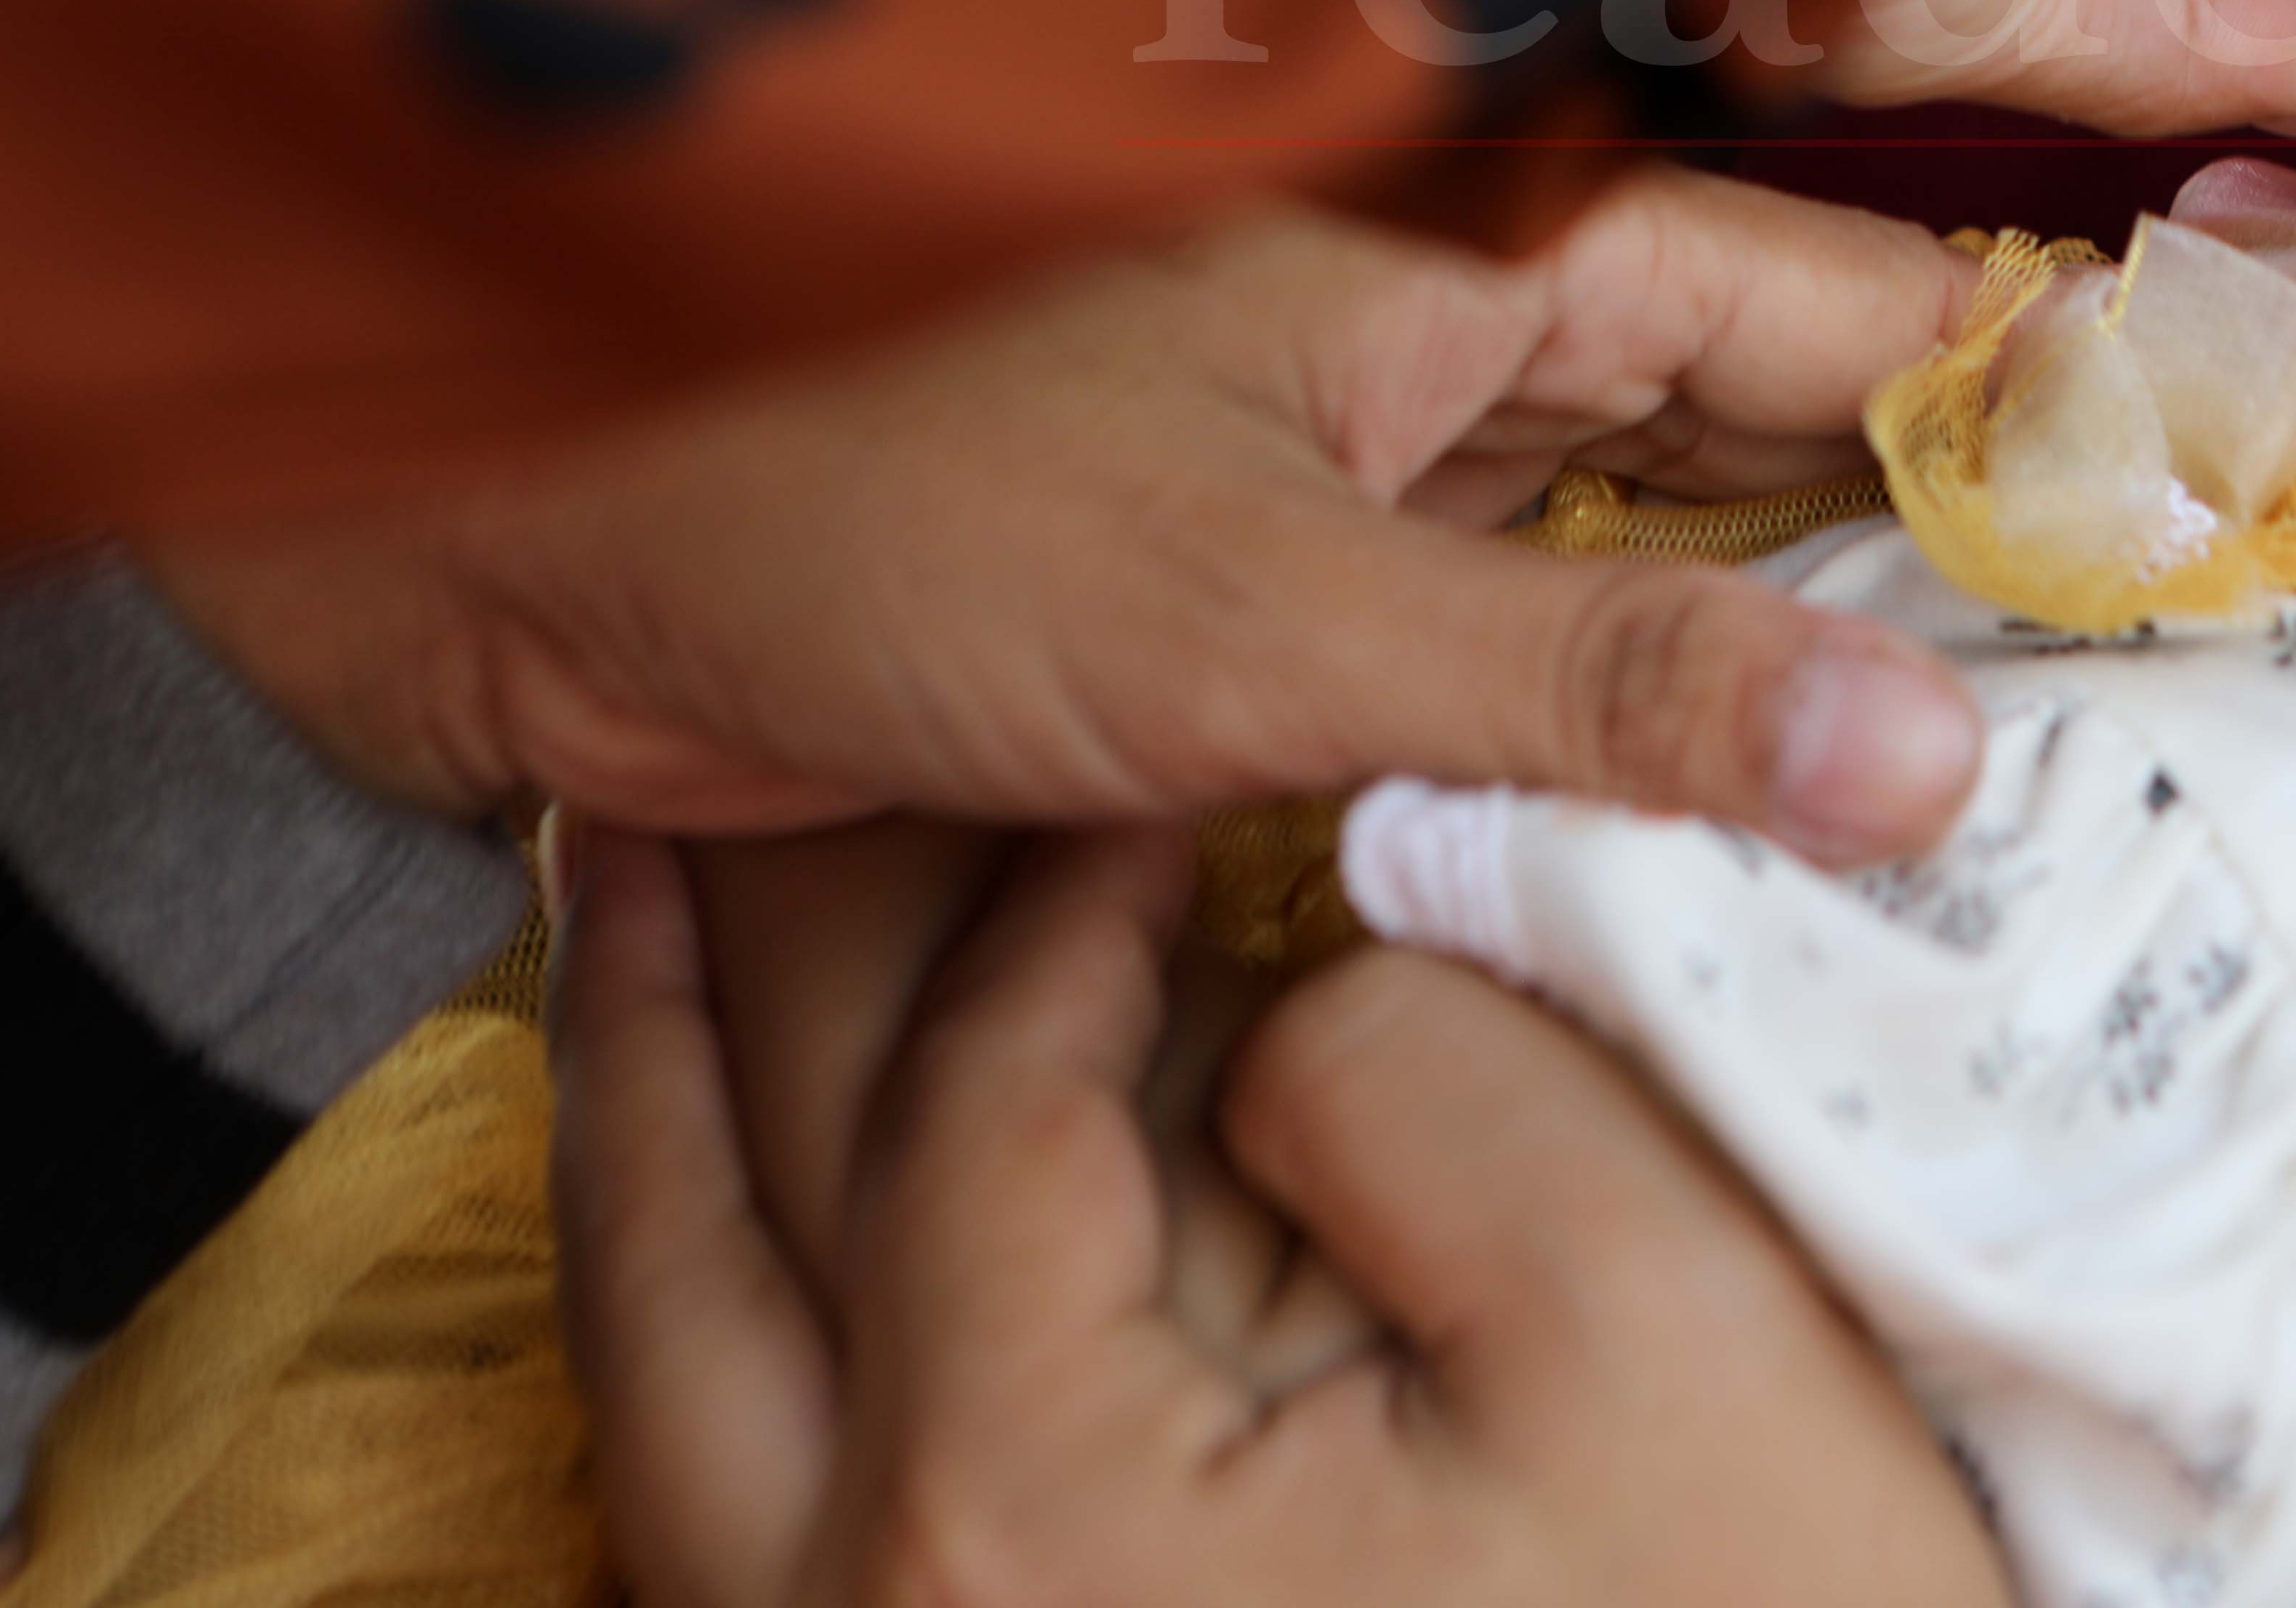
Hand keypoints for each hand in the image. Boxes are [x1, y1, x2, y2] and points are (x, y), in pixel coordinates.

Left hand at [138, 178, 1984, 859]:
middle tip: (2130, 726)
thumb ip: (1592, 681)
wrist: (503, 537)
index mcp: (1472, 245)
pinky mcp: (1246, 604)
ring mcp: (1344, 471)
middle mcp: (1436, 337)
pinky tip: (1713, 864)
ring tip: (1978, 822)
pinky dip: (1603, 752)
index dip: (2012, 408)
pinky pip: (1489, 667)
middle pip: (1755, 441)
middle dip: (1924, 566)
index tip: (2198, 527)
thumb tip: (1923, 756)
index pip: (1824, 313)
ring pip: (1629, 561)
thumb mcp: (1268, 605)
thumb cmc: (860, 490)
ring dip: (1770, 675)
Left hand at [557, 822, 2013, 1607]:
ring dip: (655, 1180)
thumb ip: (1419, 1079)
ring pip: (679, 1407)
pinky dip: (726, 1347)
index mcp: (1015, 1517)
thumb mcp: (1657, 1304)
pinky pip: (752, 1531)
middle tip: (662, 820)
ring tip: (638, 994)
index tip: (1128, 764)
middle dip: (686, 1026)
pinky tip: (767, 1259)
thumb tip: (1270, 1020)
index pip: (978, 1120)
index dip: (1053, 906)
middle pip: (699, 1267)